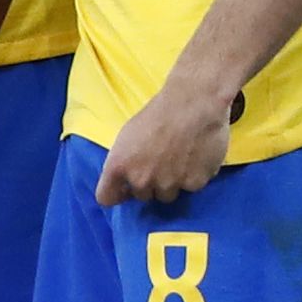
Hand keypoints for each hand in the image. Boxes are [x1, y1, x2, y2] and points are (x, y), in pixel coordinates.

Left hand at [96, 88, 235, 207]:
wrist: (193, 104)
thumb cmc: (157, 115)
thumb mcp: (127, 137)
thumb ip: (123, 162)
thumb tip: (125, 180)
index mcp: (118, 167)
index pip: (106, 198)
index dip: (116, 194)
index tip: (124, 190)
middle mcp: (141, 180)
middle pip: (142, 197)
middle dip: (149, 184)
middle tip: (159, 163)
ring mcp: (168, 184)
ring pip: (166, 195)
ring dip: (171, 183)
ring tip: (178, 159)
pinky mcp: (194, 184)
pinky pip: (190, 188)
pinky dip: (193, 177)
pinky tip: (195, 157)